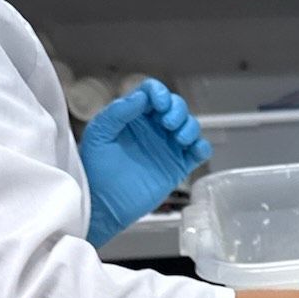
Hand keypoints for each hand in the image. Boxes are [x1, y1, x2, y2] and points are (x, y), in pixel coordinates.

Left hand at [80, 79, 210, 247]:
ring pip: (190, 126)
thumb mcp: (99, 134)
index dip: (159, 93)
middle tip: (168, 124)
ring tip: (179, 138)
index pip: (151, 92)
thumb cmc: (95, 170)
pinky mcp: (178, 167)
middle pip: (176, 106)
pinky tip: (193, 150)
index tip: (159, 104)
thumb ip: (117, 112)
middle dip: (178, 109)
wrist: (103, 205)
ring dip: (190, 127)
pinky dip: (202, 147)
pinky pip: (199, 151)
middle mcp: (152, 128)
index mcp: (133, 116)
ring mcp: (167, 147)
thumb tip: (140, 97)